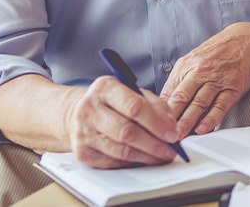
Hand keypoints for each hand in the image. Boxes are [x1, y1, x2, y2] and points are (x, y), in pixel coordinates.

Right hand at [65, 76, 179, 168]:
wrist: (76, 112)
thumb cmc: (111, 101)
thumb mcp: (133, 91)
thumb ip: (155, 105)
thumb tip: (171, 126)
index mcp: (105, 87)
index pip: (135, 107)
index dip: (157, 123)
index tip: (173, 133)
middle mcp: (90, 108)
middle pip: (127, 132)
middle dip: (155, 143)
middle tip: (171, 149)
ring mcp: (83, 132)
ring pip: (121, 150)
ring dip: (147, 156)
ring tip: (162, 156)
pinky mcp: (82, 152)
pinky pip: (113, 162)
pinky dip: (132, 162)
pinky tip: (144, 159)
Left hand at [160, 22, 249, 138]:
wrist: (246, 40)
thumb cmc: (218, 53)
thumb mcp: (193, 61)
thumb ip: (179, 82)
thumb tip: (164, 105)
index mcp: (185, 66)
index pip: (168, 92)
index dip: (159, 111)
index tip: (154, 126)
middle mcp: (200, 71)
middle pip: (181, 98)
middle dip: (170, 119)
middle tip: (163, 135)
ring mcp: (217, 79)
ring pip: (199, 103)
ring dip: (188, 122)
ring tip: (179, 136)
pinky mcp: (233, 86)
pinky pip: (220, 105)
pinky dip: (211, 118)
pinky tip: (203, 128)